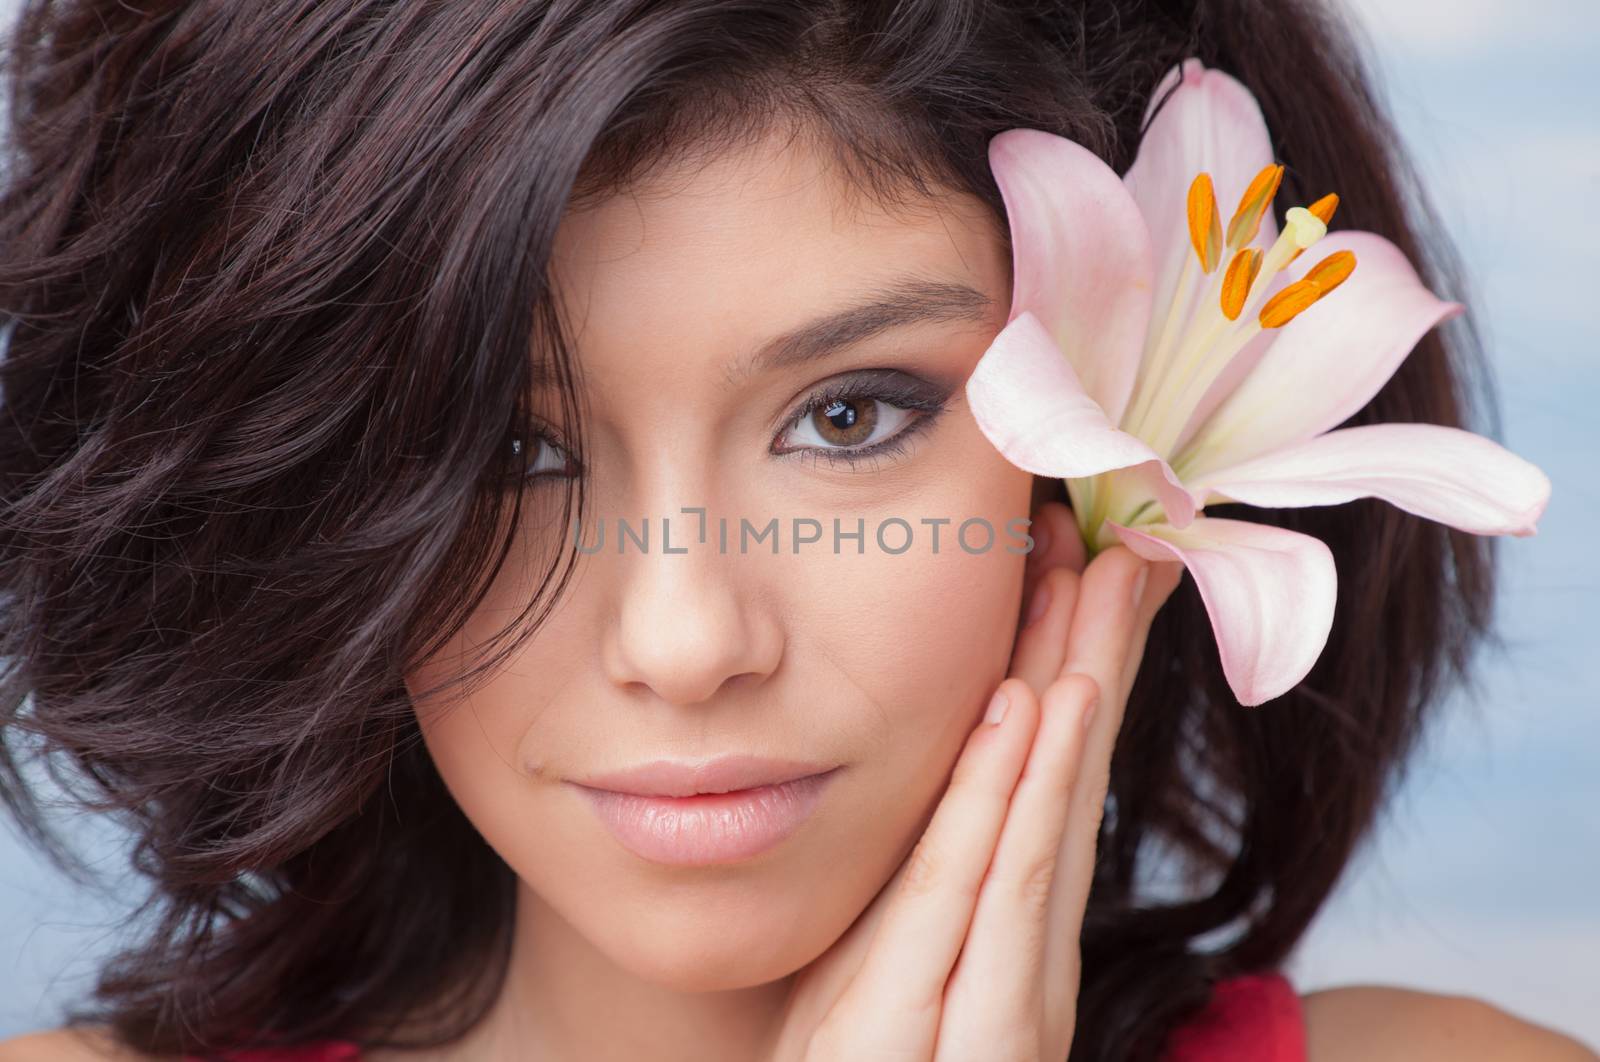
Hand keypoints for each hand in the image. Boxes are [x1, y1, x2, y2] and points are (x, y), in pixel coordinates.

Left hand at [765, 500, 1183, 1060]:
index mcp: (986, 932)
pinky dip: (1030, 797)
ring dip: (1075, 692)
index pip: (1031, 784)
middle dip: (1086, 655)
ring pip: (1046, 815)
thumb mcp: (864, 981)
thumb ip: (902, 901)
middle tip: (1114, 532)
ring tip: (1097, 588)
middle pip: (1056, 782)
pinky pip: (1008, 896)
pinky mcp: (992, 1040)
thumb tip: (925, 796)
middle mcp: (1016, 951)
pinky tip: (1046, 713)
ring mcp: (1012, 993)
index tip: (1067, 563)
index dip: (1057, 672)